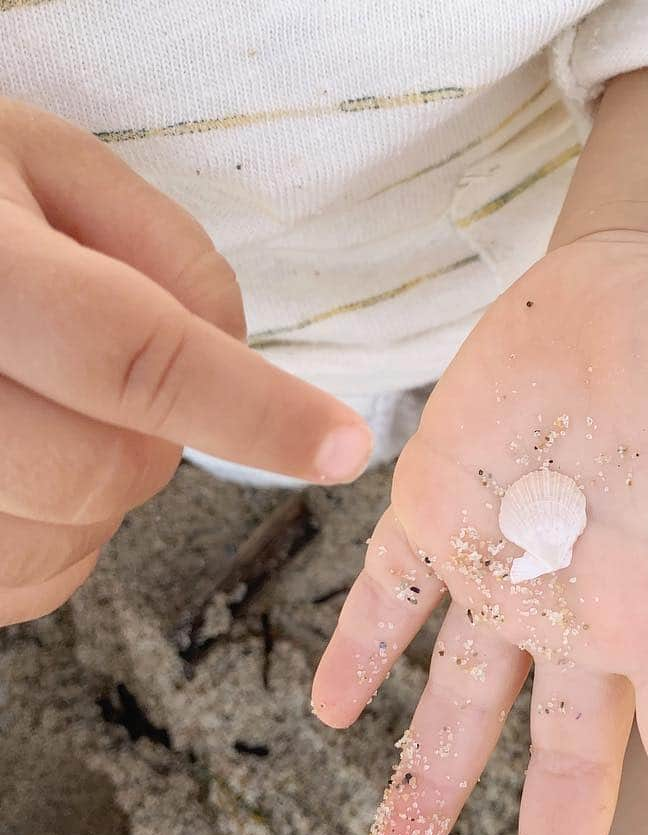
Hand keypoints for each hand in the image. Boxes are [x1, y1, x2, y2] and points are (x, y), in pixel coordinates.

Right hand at [0, 100, 370, 625]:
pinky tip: (37, 471)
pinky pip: (21, 584)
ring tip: (59, 417)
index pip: (131, 357)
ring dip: (103, 497)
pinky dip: (62, 541)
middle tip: (120, 389)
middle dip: (153, 446)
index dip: (252, 412)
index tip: (343, 447)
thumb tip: (236, 360)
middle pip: (98, 470)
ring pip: (60, 542)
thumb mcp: (55, 166)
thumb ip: (165, 253)